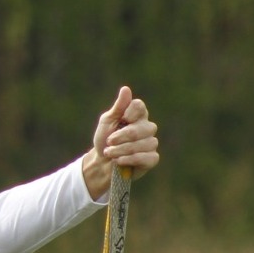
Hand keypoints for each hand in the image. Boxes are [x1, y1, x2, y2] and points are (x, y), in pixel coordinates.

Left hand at [80, 86, 159, 200]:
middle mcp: (147, 127)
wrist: (101, 163)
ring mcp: (151, 143)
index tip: (120, 120)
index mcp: (137, 115)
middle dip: (122, 136)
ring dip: (122, 150)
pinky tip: (119, 161)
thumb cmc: (105, 140)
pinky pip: (147, 157)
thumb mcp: (107, 121)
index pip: (140, 106)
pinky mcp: (152, 158)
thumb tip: (126, 89)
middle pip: (142, 128)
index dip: (129, 113)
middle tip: (109, 142)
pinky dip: (130, 159)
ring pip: (144, 144)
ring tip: (110, 153)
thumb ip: (118, 107)